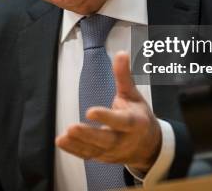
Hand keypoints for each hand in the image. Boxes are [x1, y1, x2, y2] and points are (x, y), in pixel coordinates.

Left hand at [56, 51, 161, 172]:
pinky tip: (62, 142)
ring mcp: (113, 152)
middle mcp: (124, 140)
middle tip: (72, 128)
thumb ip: (124, 76)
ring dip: (78, 144)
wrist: (148, 146)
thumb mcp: (134, 95)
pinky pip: (88, 155)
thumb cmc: (139, 117)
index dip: (106, 117)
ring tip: (63, 137)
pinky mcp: (103, 157)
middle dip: (89, 135)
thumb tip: (121, 53)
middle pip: (106, 140)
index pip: (121, 121)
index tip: (90, 111)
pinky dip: (74, 150)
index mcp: (135, 123)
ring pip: (95, 150)